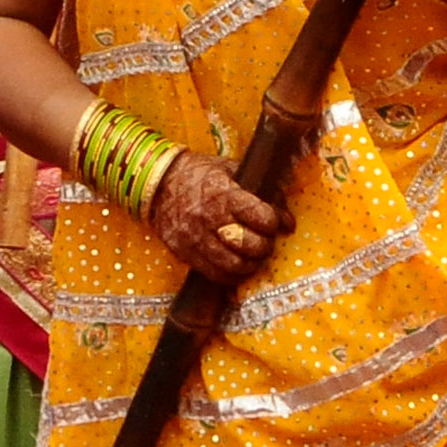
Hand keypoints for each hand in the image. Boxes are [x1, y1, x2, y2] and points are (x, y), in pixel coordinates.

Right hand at [145, 149, 283, 283]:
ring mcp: (195, 239)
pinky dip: (231, 275)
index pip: (262, 218)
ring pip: (234, 266)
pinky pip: (215, 275)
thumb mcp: (233, 171)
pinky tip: (236, 265)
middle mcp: (209, 218)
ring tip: (252, 256)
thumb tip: (288, 223)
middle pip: (251, 246)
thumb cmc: (201, 175)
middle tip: (265, 241)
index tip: (271, 221)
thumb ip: (263, 193)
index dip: (273, 222)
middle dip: (265, 246)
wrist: (158, 184)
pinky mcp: (185, 254)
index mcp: (224, 194)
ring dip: (250, 264)